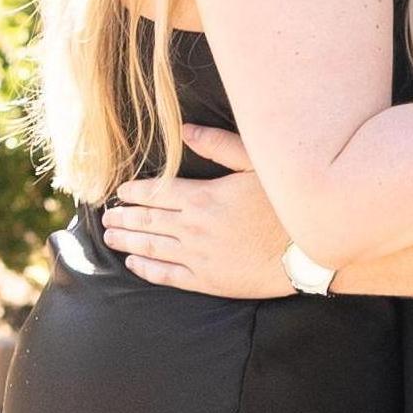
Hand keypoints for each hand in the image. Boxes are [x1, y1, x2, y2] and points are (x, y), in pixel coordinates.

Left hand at [101, 126, 295, 298]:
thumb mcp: (255, 164)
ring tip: (109, 236)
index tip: (120, 192)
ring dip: (127, 240)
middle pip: (147, 220)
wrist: (307, 251)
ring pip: (151, 247)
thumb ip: (218, 146)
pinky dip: (146, 269)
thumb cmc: (284, 203)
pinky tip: (133, 263)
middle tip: (105, 216)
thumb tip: (183, 131)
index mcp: (203, 197)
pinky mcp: (207, 281)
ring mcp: (198, 257)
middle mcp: (194, 228)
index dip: (134, 192)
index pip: (157, 192)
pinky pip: (168, 276)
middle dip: (123, 217)